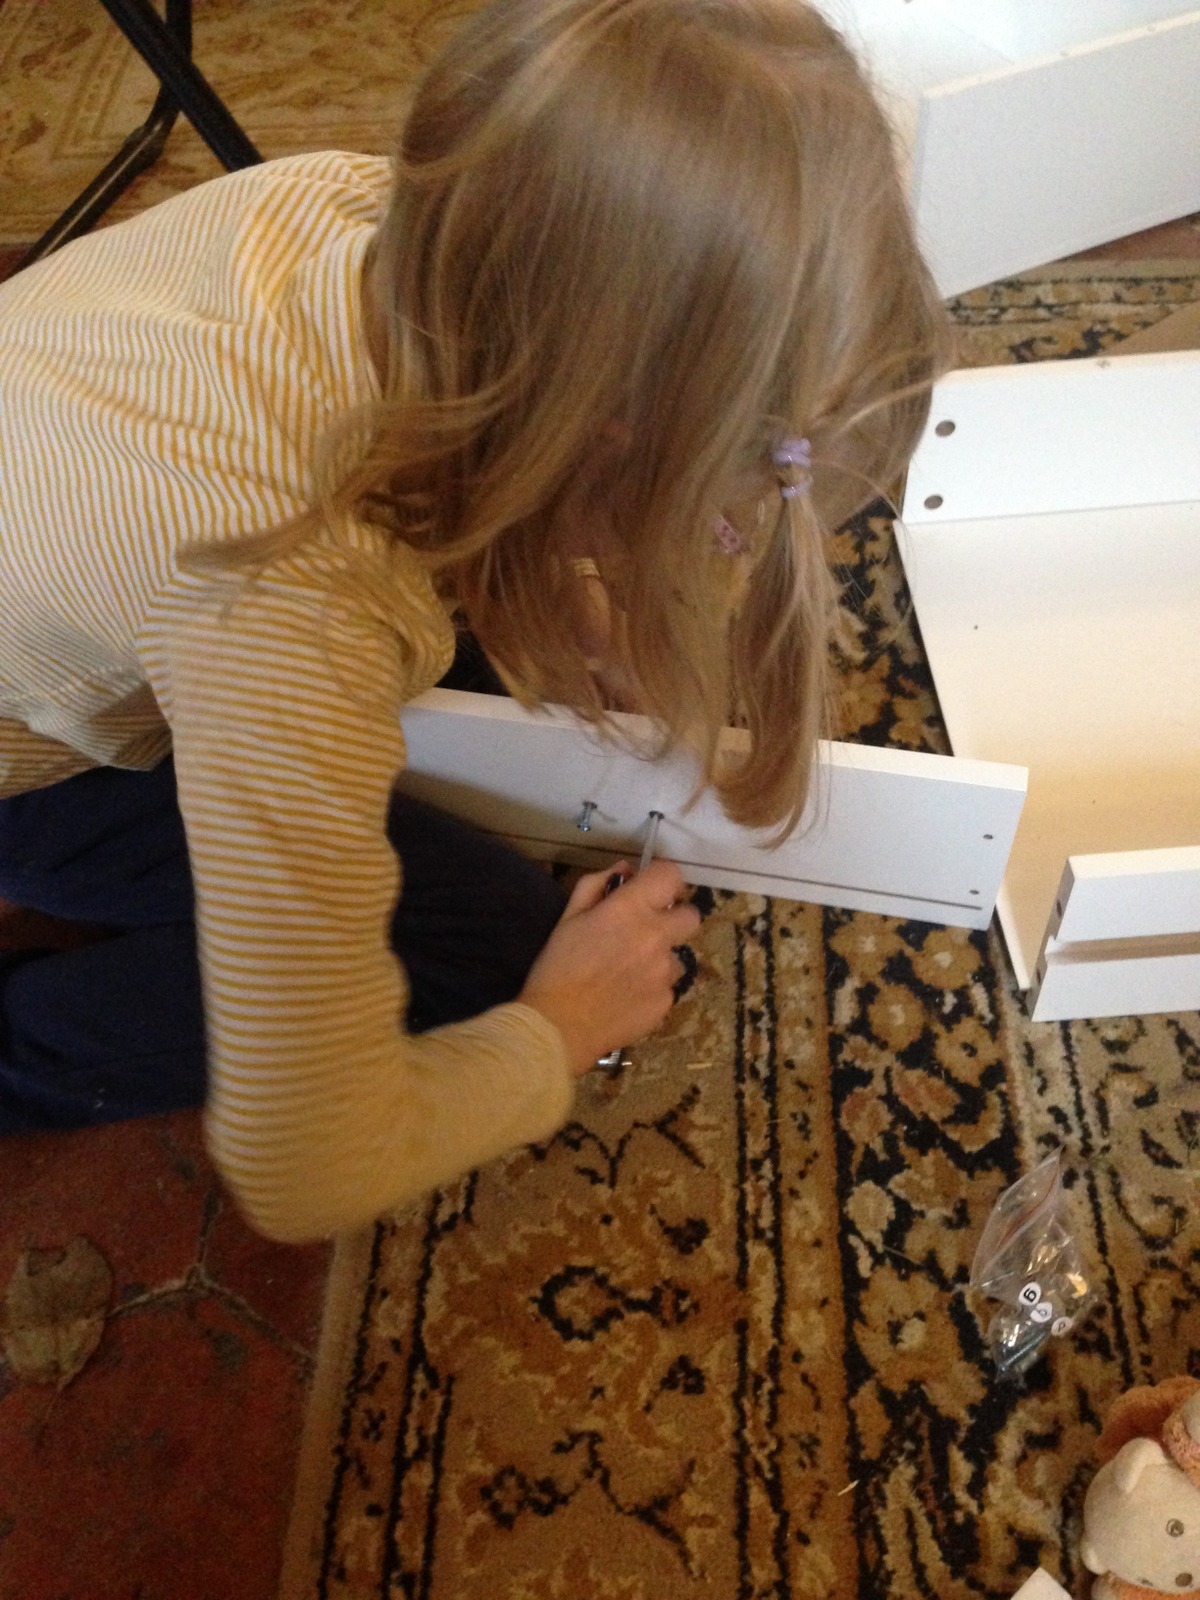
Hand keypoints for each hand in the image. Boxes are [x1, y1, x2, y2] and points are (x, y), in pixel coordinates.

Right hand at [518, 860, 700, 1074]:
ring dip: (659, 958)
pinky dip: (651, 987)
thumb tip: (626, 870)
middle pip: (691, 916)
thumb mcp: (568, 917)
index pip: (671, 876)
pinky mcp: (666, 1002)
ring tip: (627, 972)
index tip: (651, 888)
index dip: (663, 878)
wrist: (558, 1026)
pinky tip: (626, 996)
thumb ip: (598, 885)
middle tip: (647, 930)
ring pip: (676, 956)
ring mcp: (664, 972)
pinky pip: (667, 986)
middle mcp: (656, 937)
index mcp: (630, 910)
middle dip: (674, 918)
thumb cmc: (557, 967)